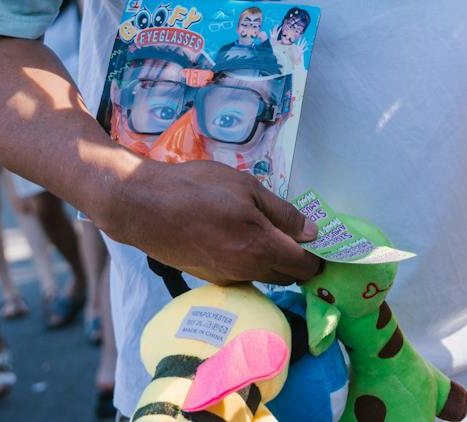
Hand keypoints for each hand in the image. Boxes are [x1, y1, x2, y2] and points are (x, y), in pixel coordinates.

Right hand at [107, 158, 320, 285]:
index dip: (317, 255)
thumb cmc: (197, 189)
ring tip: (263, 228)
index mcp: (261, 247)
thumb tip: (312, 232)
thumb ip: (283, 212)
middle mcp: (247, 271)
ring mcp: (226, 278)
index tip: (321, 241)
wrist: (144, 207)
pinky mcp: (209, 277)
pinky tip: (237, 235)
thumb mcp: (246, 188)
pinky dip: (249, 260)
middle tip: (296, 232)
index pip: (304, 266)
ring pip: (263, 275)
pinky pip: (242, 273)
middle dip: (297, 259)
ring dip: (272, 259)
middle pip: (287, 275)